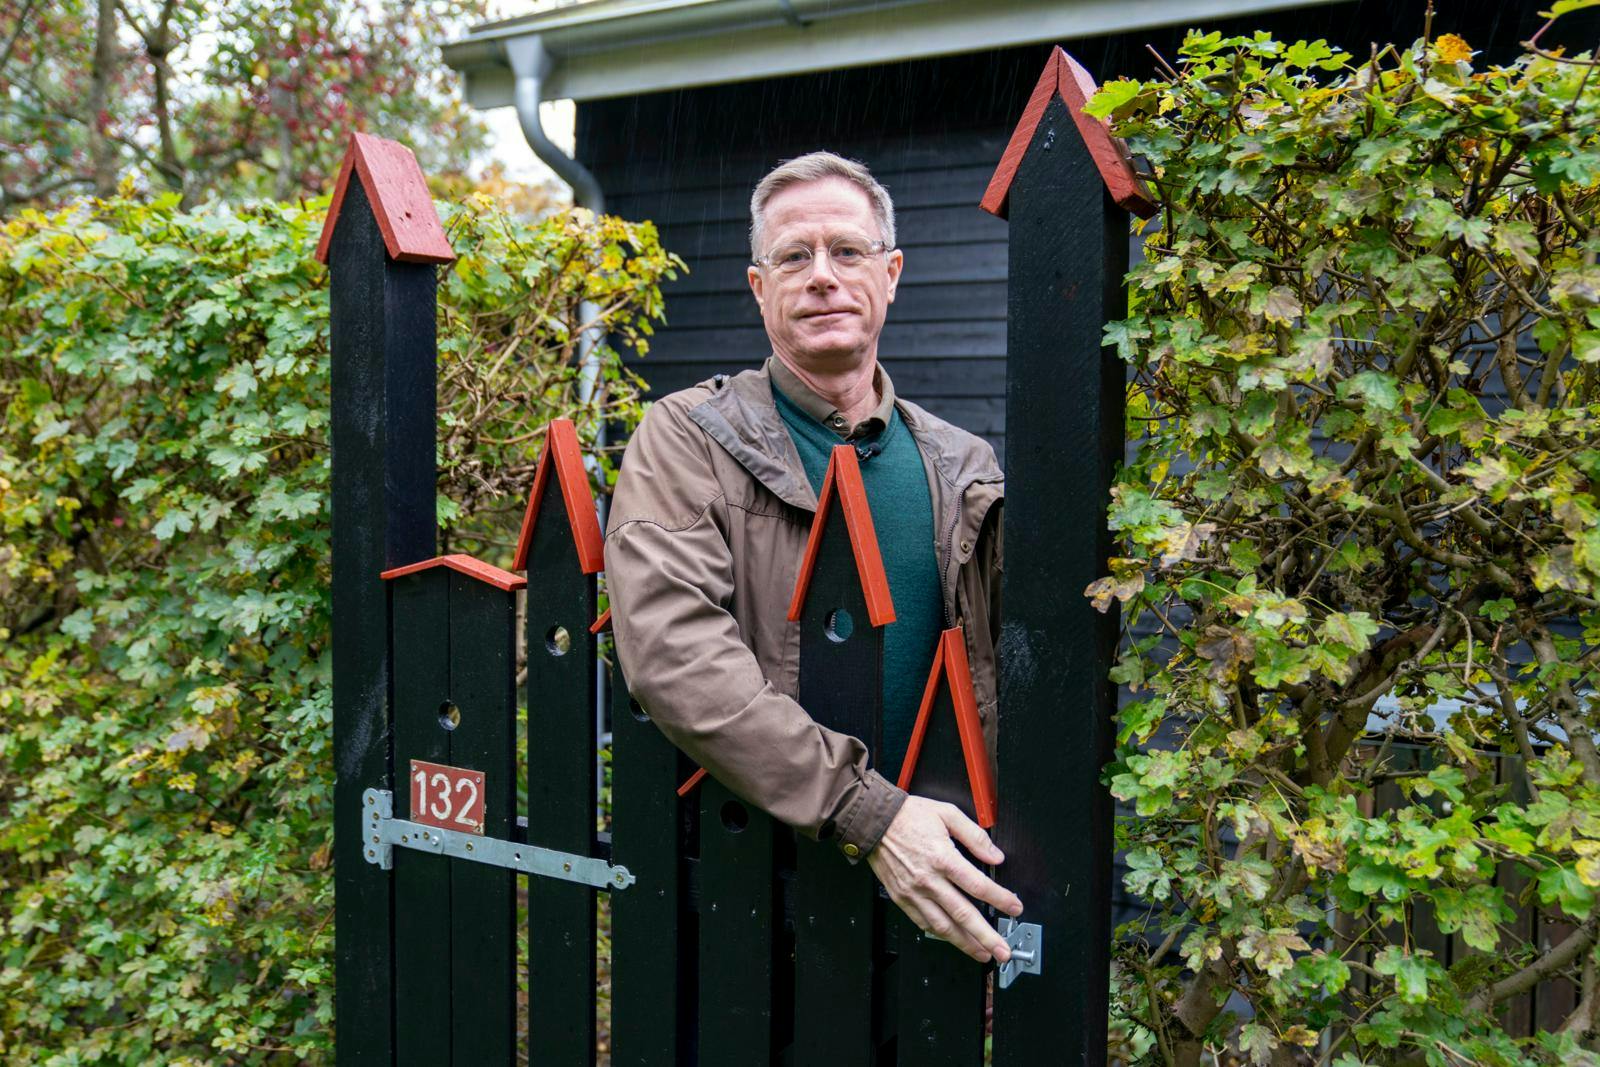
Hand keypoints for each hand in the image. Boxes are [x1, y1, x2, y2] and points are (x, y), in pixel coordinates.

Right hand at [866, 796, 1023, 963]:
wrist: (874, 821)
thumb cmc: (908, 816)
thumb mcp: (947, 814)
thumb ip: (974, 836)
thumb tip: (995, 855)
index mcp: (943, 858)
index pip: (978, 886)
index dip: (1000, 899)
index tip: (1014, 907)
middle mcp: (929, 880)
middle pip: (963, 915)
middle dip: (986, 936)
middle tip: (1002, 950)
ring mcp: (914, 892)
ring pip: (943, 926)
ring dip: (965, 943)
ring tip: (982, 953)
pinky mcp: (902, 899)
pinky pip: (923, 923)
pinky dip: (940, 934)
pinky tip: (953, 939)